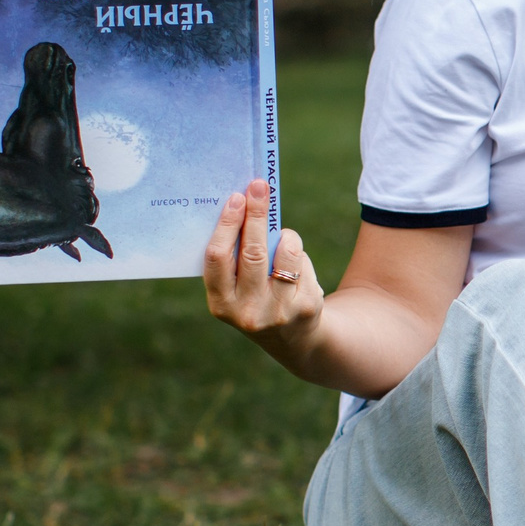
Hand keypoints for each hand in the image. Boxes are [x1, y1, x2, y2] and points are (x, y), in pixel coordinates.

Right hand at [203, 179, 322, 355]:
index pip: (218, 258)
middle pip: (252, 252)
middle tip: (258, 187)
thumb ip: (235, 258)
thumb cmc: (258, 298)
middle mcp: (248, 311)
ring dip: (285, 236)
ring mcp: (279, 311)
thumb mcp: (238, 289)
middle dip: (256, 214)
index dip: (226, 225)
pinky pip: (303, 263)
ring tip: (283, 237)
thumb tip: (243, 205)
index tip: (235, 198)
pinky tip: (296, 264)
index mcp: (221, 304)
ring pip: (285, 253)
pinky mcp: (306, 306)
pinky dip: (298, 254)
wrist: (294, 338)